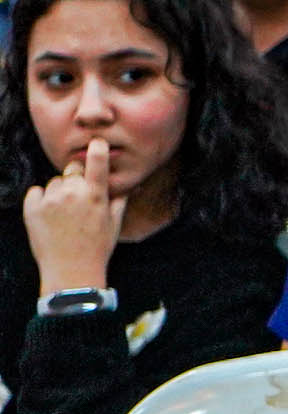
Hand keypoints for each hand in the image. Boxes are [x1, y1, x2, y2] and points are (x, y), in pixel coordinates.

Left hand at [23, 140, 119, 293]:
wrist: (70, 271)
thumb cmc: (97, 248)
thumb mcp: (115, 223)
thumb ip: (120, 199)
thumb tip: (129, 184)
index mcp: (96, 195)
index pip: (97, 161)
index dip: (97, 147)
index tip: (96, 142)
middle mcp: (73, 193)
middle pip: (72, 167)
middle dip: (77, 175)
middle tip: (79, 196)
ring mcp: (51, 200)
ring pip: (55, 182)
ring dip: (59, 191)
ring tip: (64, 213)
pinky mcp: (32, 208)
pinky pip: (36, 192)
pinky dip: (41, 199)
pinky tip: (49, 214)